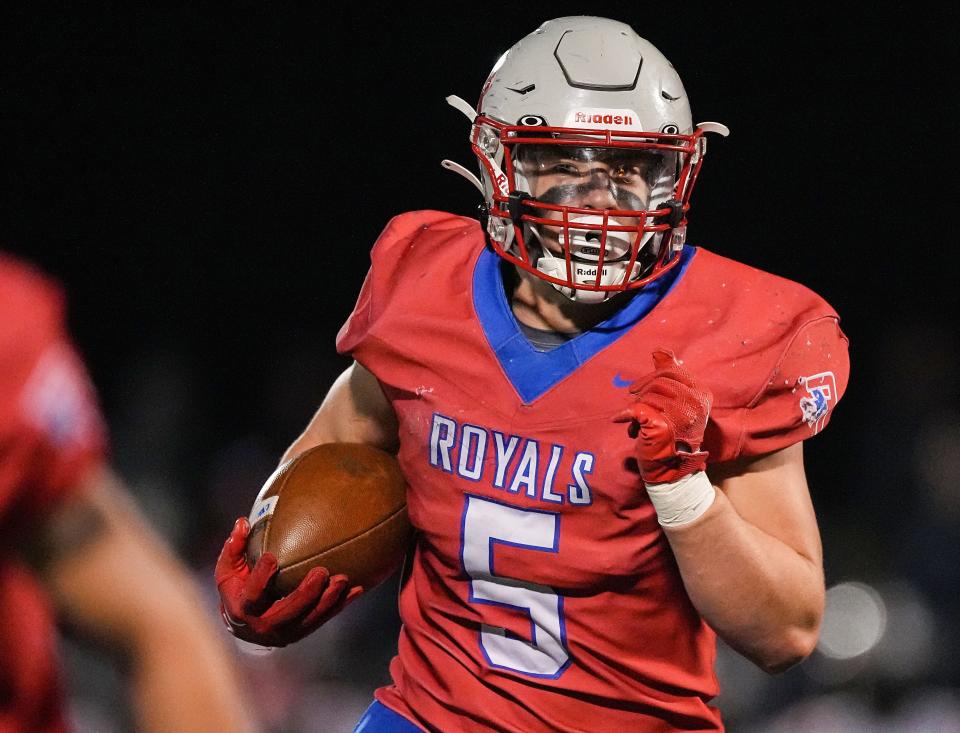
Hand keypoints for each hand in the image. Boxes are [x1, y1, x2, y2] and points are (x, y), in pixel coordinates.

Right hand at [214, 517, 361, 646]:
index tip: (272, 557)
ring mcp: (285, 632)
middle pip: (288, 612)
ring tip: (342, 579)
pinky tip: (356, 589)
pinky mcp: (302, 631)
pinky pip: (324, 618)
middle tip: (321, 572)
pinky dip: (340, 605)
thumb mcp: (228, 569)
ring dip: (328, 600)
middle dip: (306, 594)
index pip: (253, 595)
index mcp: (244, 609)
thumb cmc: (237, 588)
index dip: (261, 578)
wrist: (244, 624)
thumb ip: (234, 547)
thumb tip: (243, 522)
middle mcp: (264, 626)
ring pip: (309, 619)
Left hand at [615, 349, 712, 483]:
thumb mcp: (675, 401)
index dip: (650, 376)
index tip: (637, 389)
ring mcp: (681, 414)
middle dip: (642, 392)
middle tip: (636, 404)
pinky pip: (636, 409)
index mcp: (701, 393)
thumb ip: (670, 375)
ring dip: (636, 407)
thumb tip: (660, 350)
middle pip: (658, 381)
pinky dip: (624, 414)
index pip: (671, 370)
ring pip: (647, 395)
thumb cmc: (672, 434)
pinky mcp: (663, 425)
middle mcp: (695, 402)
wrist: (671, 469)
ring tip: (638, 424)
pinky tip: (621, 420)